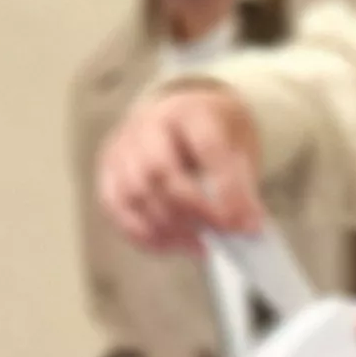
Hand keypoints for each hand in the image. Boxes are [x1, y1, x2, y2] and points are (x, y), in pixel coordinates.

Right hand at [97, 85, 263, 252]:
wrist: (182, 115)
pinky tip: (172, 245)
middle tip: (221, 235)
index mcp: (190, 111)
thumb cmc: (214, 133)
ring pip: (132, 192)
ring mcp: (122, 147)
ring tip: (200, 245)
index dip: (228, 190)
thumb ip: (242, 184)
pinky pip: (116, 208)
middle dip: (192, 210)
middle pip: (159, 171)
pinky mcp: (108, 171)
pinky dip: (143, 234)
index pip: (207, 148)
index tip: (247, 224)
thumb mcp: (239, 144)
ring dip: (167, 227)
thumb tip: (246, 227)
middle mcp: (148, 125)